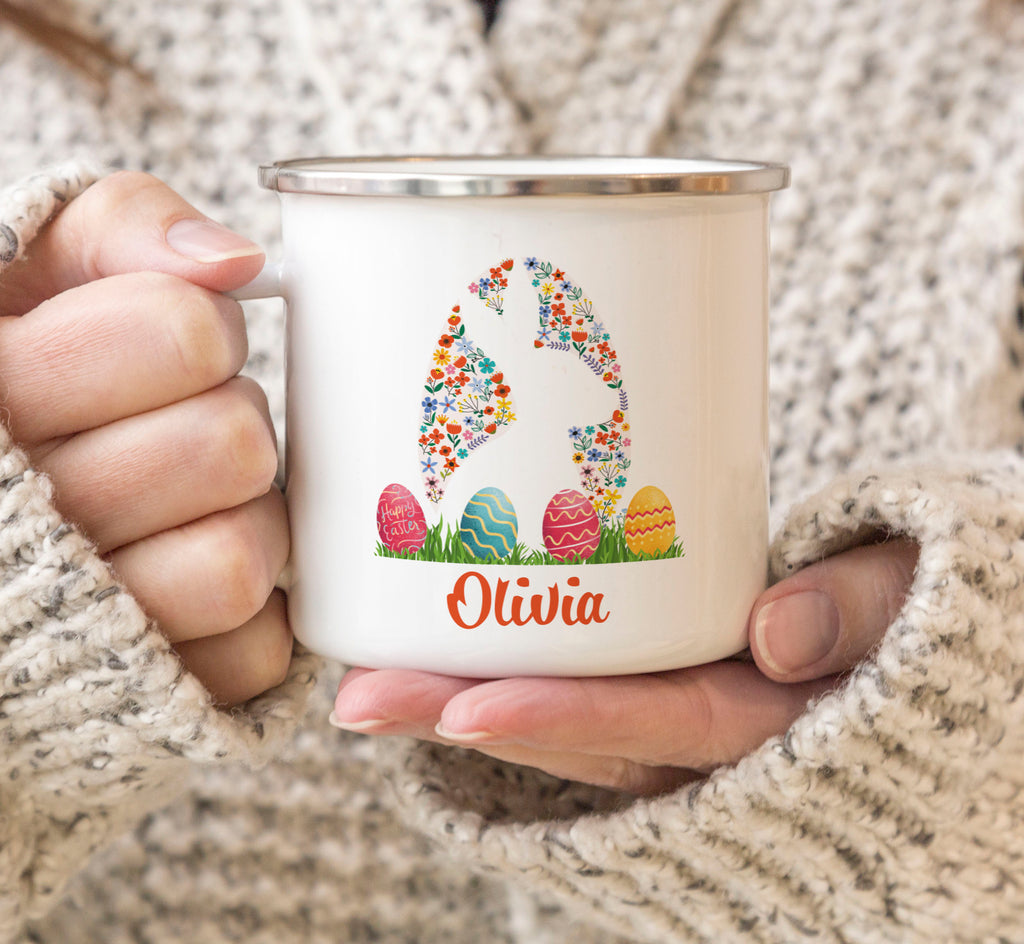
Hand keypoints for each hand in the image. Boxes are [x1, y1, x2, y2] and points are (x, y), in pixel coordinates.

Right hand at [0, 171, 292, 706]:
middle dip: (229, 417)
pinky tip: (186, 570)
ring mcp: (77, 630)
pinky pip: (254, 650)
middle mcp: (13, 523)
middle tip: (181, 421)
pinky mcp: (145, 696)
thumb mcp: (35, 266)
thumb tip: (232, 261)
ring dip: (242, 515)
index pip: (180, 331)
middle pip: (231, 443)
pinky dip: (247, 611)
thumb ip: (121, 228)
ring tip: (187, 502)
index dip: (199, 327)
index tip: (168, 340)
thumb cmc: (25, 370)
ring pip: (239, 557)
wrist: (1, 527)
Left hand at [332, 538, 918, 793]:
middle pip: (579, 737)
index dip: (566, 722)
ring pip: (562, 721)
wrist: (923, 612)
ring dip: (460, 702)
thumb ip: (865, 605)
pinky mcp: (663, 678)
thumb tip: (780, 633)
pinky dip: (504, 676)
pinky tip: (434, 651)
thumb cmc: (923, 592)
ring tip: (364, 679)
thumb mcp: (921, 590)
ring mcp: (681, 709)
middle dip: (465, 719)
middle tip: (359, 697)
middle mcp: (713, 728)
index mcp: (775, 714)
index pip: (662, 725)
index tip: (464, 709)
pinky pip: (578, 689)